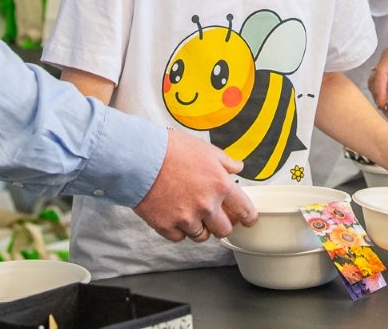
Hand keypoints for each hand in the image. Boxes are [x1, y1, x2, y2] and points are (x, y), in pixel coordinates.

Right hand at [133, 130, 256, 242]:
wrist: (139, 157)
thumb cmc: (170, 149)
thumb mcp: (204, 148)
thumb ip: (225, 161)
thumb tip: (237, 168)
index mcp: (220, 185)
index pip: (244, 210)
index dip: (248, 217)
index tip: (247, 220)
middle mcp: (206, 205)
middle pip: (224, 230)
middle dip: (221, 224)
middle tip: (214, 216)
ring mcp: (186, 218)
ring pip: (201, 236)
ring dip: (200, 227)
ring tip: (190, 212)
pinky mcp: (166, 226)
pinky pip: (179, 237)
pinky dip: (179, 230)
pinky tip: (174, 215)